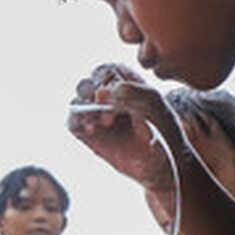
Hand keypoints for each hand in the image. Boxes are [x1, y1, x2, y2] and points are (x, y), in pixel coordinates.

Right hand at [67, 63, 186, 195]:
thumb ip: (135, 94)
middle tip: (108, 111)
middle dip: (92, 95)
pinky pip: (72, 122)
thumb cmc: (162, 132)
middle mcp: (106, 97)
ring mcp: (95, 115)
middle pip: (86, 84)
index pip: (106, 72)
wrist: (160, 163)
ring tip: (103, 123)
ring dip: (85, 110)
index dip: (108, 83)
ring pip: (77, 102)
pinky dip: (77, 123)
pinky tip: (93, 130)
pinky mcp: (87, 134)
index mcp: (124, 82)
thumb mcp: (157, 108)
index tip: (120, 100)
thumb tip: (104, 91)